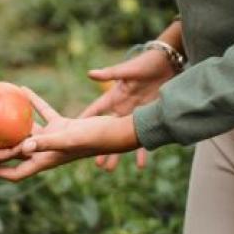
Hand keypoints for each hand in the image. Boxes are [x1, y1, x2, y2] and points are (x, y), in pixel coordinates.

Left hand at [0, 89, 139, 181]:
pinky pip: (43, 113)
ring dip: (12, 122)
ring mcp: (54, 138)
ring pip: (27, 131)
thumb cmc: (95, 138)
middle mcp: (46, 152)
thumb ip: (47, 142)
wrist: (119, 130)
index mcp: (44, 161)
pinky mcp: (63, 125)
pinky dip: (33, 103)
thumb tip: (24, 147)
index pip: (14, 172)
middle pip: (15, 153)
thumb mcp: (69, 139)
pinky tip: (22, 89)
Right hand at [80, 50, 175, 170]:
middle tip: (90, 161)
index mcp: (113, 98)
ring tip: (108, 169)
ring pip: (122, 139)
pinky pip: (145, 138)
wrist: (167, 64)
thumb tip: (90, 74)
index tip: (67, 135)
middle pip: (105, 131)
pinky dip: (143, 152)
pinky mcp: (148, 118)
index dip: (81, 123)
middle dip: (97, 146)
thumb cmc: (145, 64)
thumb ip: (109, 74)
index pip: (93, 112)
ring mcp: (133, 116)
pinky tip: (141, 166)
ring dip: (116, 154)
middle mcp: (120, 110)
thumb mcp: (127, 71)